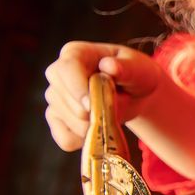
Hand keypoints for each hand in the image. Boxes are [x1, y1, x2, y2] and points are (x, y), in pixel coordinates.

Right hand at [43, 42, 163, 151]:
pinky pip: (65, 139)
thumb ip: (126, 68)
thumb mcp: (139, 68)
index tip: (91, 104)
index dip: (77, 89)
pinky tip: (99, 129)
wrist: (136, 94)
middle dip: (90, 110)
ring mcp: (55, 97)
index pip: (65, 69)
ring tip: (110, 112)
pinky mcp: (57, 119)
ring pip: (65, 120)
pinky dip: (84, 140)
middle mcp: (58, 73)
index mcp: (75, 53)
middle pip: (61, 98)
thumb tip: (109, 66)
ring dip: (92, 125)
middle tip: (114, 106)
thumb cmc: (136, 75)